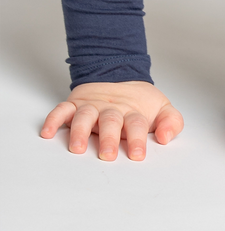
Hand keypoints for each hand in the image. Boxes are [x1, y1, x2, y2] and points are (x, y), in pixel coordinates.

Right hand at [40, 81, 183, 160]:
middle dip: (109, 139)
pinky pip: (61, 110)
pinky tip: (47, 133)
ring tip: (78, 148)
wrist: (122, 75)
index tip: (137, 155)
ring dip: (80, 131)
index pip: (137, 125)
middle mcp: (112, 109)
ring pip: (85, 116)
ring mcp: (93, 106)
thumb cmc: (141, 103)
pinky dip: (53, 119)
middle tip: (107, 155)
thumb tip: (165, 138)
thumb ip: (171, 123)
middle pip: (111, 121)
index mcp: (134, 112)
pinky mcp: (75, 104)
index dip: (137, 140)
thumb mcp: (162, 109)